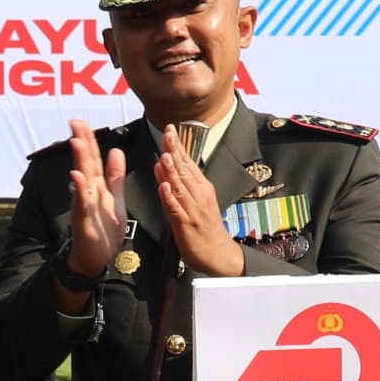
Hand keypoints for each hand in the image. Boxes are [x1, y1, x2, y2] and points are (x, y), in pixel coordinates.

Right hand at [59, 122, 127, 280]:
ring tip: (76, 141)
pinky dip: (80, 190)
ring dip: (79, 160)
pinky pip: (82, 203)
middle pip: (85, 163)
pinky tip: (77, 176)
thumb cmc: (105, 230)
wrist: (98, 258)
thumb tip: (116, 151)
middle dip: (81, 142)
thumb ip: (115, 176)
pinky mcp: (84, 220)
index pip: (93, 158)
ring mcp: (85, 205)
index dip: (89, 139)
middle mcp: (89, 192)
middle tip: (75, 122)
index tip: (83, 121)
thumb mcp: (115, 199)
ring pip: (82, 179)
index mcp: (98, 186)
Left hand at [150, 126, 245, 277]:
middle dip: (175, 151)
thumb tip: (161, 164)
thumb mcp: (193, 200)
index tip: (170, 128)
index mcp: (201, 187)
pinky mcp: (186, 224)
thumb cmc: (204, 226)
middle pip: (184, 169)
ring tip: (165, 155)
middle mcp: (198, 194)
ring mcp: (193, 209)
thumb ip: (176, 182)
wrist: (217, 252)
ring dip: (172, 170)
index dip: (178, 145)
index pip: (187, 161)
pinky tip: (164, 187)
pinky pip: (176, 209)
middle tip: (168, 133)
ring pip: (180, 186)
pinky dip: (170, 197)